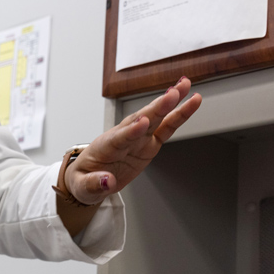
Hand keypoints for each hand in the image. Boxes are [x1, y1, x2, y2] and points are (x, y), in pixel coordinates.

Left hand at [65, 77, 201, 204]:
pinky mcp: (149, 143)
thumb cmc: (84, 179)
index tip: (142, 123)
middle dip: (156, 107)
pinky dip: (179, 115)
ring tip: (185, 86)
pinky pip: (166, 128)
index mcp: (105, 147)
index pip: (119, 137)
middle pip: (141, 120)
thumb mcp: (82, 187)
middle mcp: (123, 138)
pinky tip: (191, 102)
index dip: (131, 130)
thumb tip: (107, 181)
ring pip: (155, 118)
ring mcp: (138, 139)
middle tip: (172, 94)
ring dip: (170, 102)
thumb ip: (94, 184)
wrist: (88, 178)